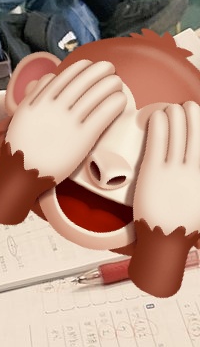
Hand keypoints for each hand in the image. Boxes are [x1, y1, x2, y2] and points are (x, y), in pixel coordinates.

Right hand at [4, 59, 125, 180]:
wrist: (22, 173)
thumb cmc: (21, 146)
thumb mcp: (22, 114)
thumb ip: (36, 94)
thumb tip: (50, 77)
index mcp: (41, 100)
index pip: (66, 76)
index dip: (82, 68)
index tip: (90, 65)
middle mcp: (55, 107)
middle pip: (83, 82)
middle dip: (100, 71)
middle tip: (110, 68)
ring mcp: (69, 122)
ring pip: (95, 95)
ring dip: (109, 85)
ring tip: (117, 83)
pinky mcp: (82, 138)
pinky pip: (102, 115)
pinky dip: (113, 104)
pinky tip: (120, 100)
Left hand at [133, 102, 199, 234]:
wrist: (164, 241)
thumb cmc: (185, 224)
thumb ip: (197, 177)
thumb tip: (193, 163)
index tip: (198, 114)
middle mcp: (193, 171)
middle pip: (194, 134)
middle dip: (191, 115)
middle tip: (186, 106)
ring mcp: (173, 171)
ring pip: (176, 134)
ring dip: (175, 116)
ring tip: (172, 108)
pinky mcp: (152, 173)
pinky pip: (157, 143)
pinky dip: (158, 126)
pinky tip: (157, 116)